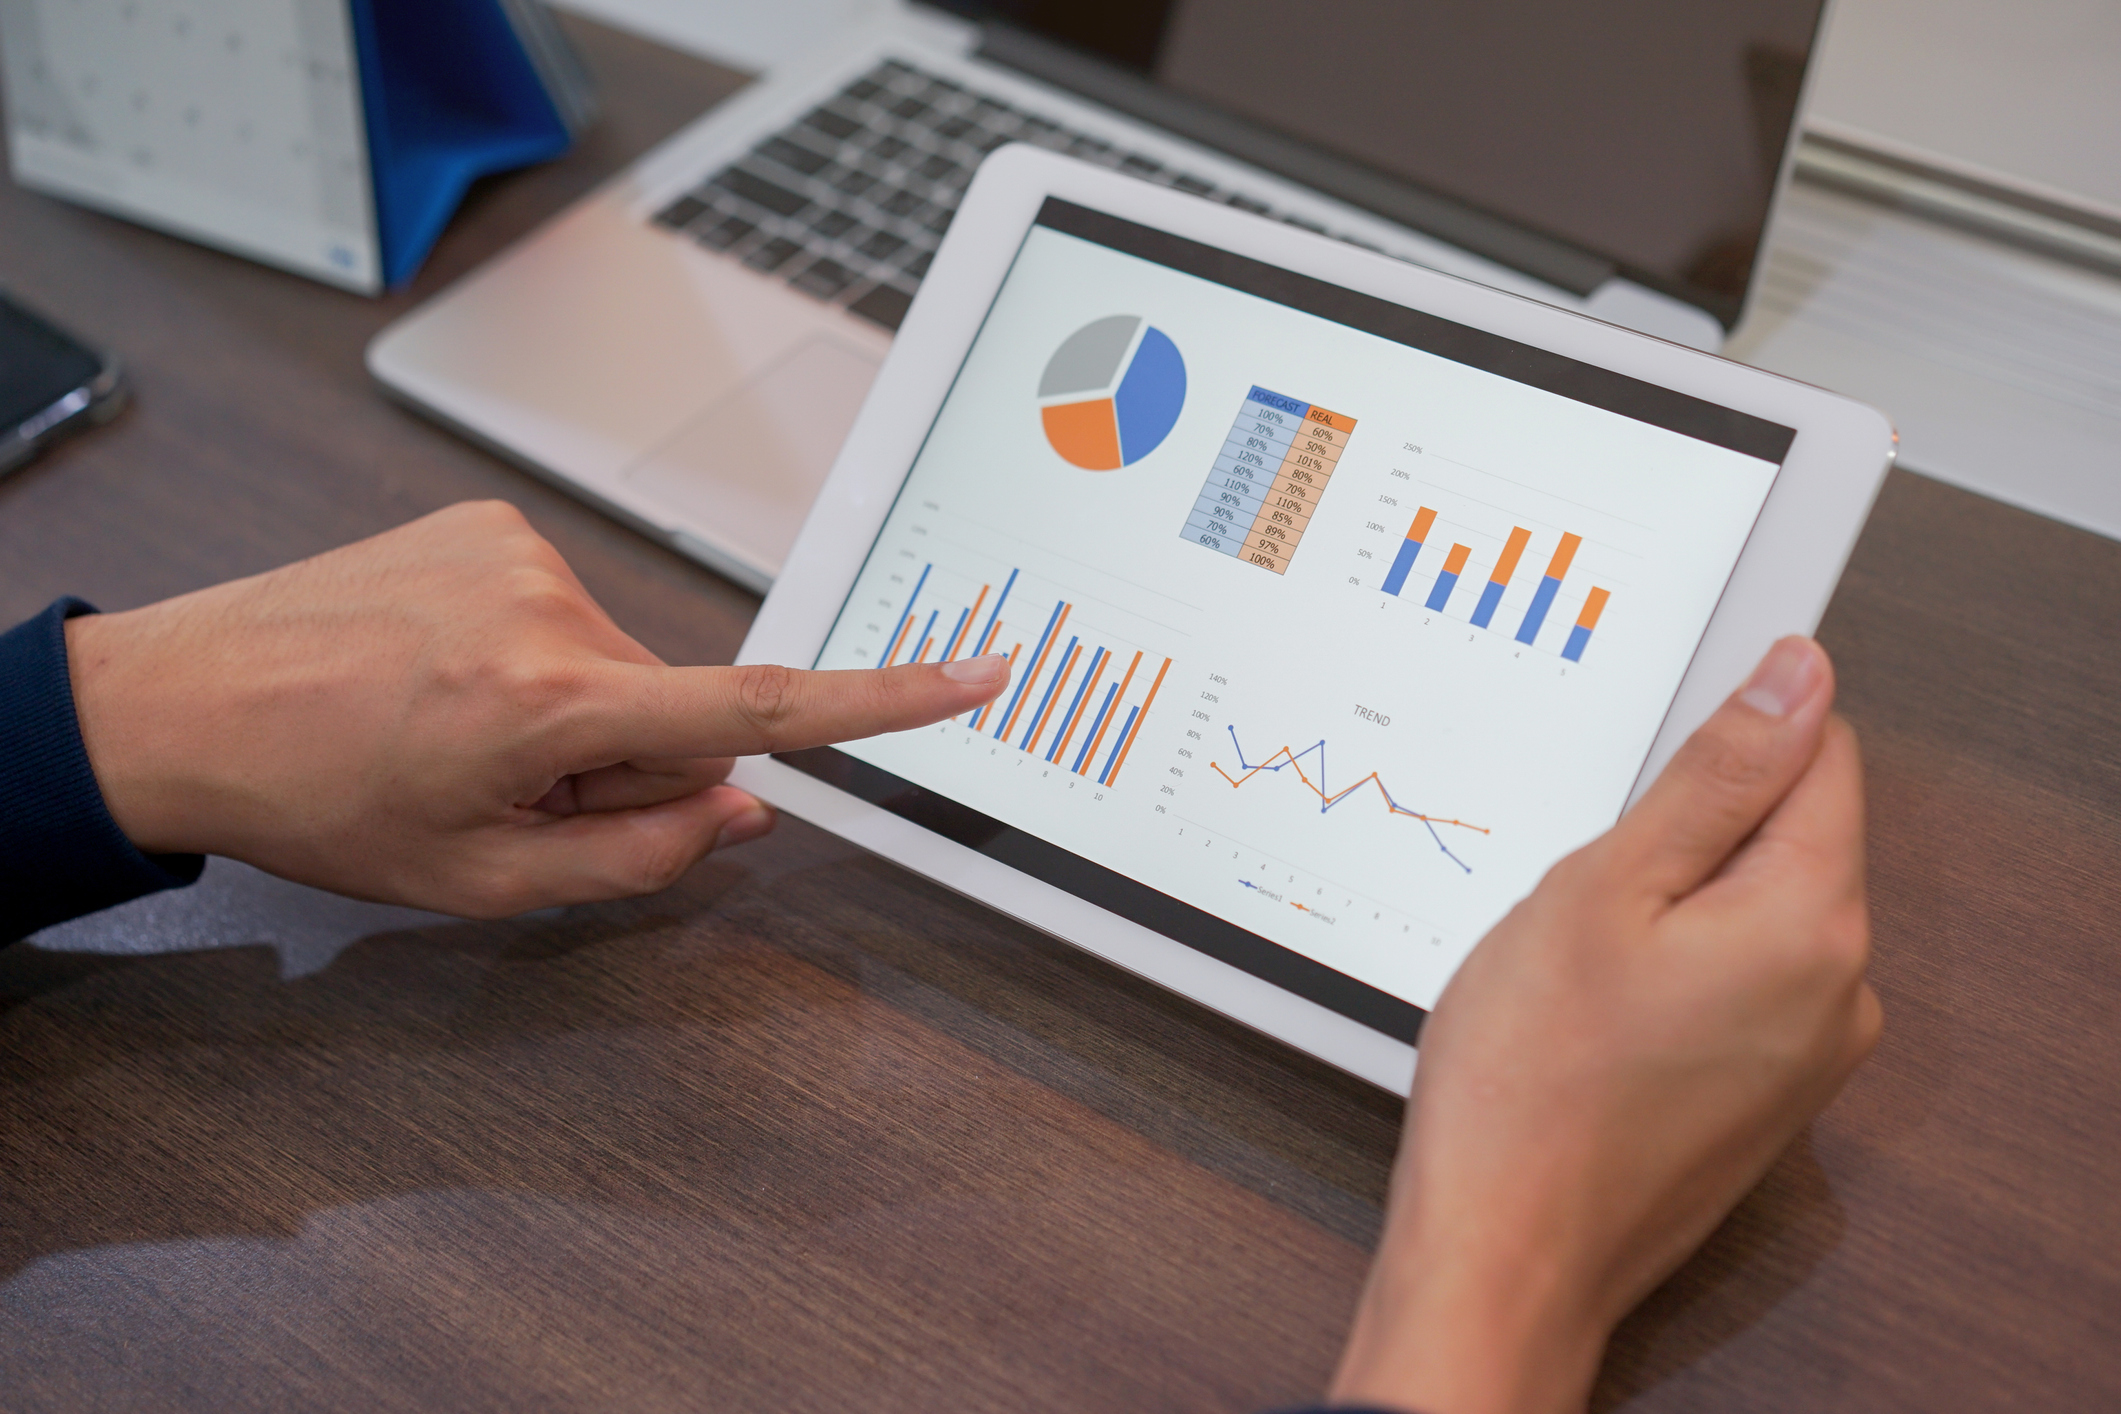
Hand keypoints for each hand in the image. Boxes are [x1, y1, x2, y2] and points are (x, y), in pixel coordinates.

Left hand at [64, 501, 1009, 915]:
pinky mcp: (491, 522)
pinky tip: (450, 679)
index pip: (757, 709)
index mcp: (551, 707)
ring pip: (621, 662)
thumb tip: (742, 812)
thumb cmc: (315, 801)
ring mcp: (518, 551)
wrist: (178, 704)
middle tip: (510, 791)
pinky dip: (537, 657)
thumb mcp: (480, 882)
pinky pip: (568, 611)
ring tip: (461, 732)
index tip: (973, 674)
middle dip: (624, 762)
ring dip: (574, 711)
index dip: (883, 700)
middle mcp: (549, 608)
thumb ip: (636, 860)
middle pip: (673, 707)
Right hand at [1330, 636, 1879, 1413]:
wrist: (1507, 1251)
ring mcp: (1810, 1052)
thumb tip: (1796, 677)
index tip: (1642, 774)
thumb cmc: (1530, 1081)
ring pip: (1753, 909)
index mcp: (1812, 920)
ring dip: (1673, 903)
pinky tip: (1595, 1011)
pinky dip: (1674, 969)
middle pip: (1789, 832)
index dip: (1725, 733)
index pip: (1821, 750)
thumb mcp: (1604, 888)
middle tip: (1584, 885)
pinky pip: (1737, 983)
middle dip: (1687, 830)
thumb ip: (1717, 775)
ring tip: (1577, 959)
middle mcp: (1840, 989)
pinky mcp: (1768, 1095)